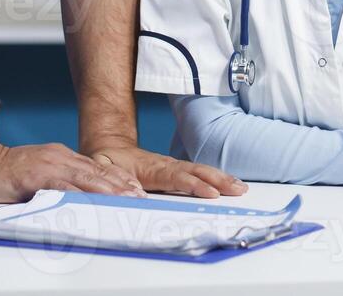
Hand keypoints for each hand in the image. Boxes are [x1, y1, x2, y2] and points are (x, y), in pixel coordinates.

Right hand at [0, 141, 148, 202]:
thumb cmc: (11, 172)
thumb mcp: (42, 172)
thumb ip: (61, 179)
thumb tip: (83, 194)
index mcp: (63, 155)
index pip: (97, 166)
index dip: (118, 177)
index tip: (135, 187)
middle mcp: (60, 156)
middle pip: (97, 171)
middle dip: (120, 184)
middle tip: (139, 195)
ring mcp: (49, 164)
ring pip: (85, 177)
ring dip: (107, 189)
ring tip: (125, 199)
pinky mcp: (36, 175)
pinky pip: (61, 186)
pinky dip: (78, 194)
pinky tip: (91, 202)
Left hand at [88, 144, 246, 198]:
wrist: (109, 146)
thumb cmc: (106, 161)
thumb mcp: (101, 167)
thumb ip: (113, 180)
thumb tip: (134, 195)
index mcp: (150, 168)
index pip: (176, 177)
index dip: (194, 185)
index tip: (211, 193)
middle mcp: (166, 165)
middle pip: (196, 171)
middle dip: (217, 180)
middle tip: (237, 189)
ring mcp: (173, 165)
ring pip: (200, 170)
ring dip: (221, 178)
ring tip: (241, 187)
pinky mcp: (176, 168)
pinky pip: (198, 172)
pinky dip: (216, 176)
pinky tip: (229, 184)